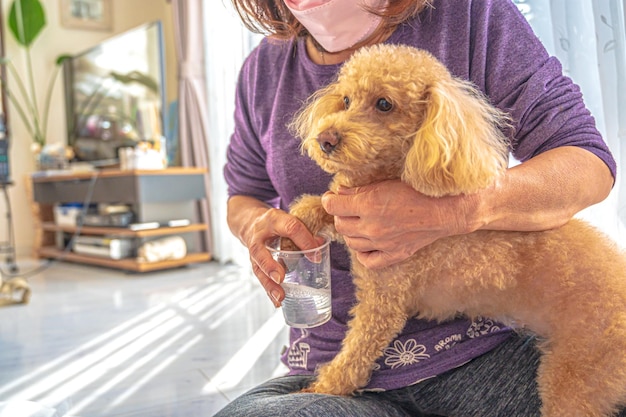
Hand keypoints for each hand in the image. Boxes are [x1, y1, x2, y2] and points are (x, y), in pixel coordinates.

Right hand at [237, 205, 320, 306]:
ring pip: (258, 269)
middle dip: (269, 265)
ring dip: (269, 284)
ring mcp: (253, 251)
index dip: (304, 240)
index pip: (290, 227)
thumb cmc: (275, 222)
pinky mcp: (253, 263)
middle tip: (281, 278)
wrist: (250, 221)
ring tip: (280, 297)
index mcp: (273, 220)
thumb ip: (304, 232)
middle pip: (261, 252)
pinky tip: (278, 303)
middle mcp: (259, 236)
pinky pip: (260, 278)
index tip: (316, 255)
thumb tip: (321, 246)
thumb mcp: (288, 219)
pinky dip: (269, 291)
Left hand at [321, 180, 480, 268]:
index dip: (330, 200)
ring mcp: (382, 244)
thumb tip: (338, 193)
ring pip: (350, 242)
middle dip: (340, 215)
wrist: (444, 210)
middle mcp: (372, 227)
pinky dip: (362, 252)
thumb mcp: (386, 183)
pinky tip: (367, 242)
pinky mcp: (394, 255)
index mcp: (368, 205)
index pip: (332, 206)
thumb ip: (360, 190)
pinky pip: (367, 260)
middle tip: (348, 208)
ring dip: (351, 232)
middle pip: (340, 225)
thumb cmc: (417, 191)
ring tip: (359, 222)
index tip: (333, 198)